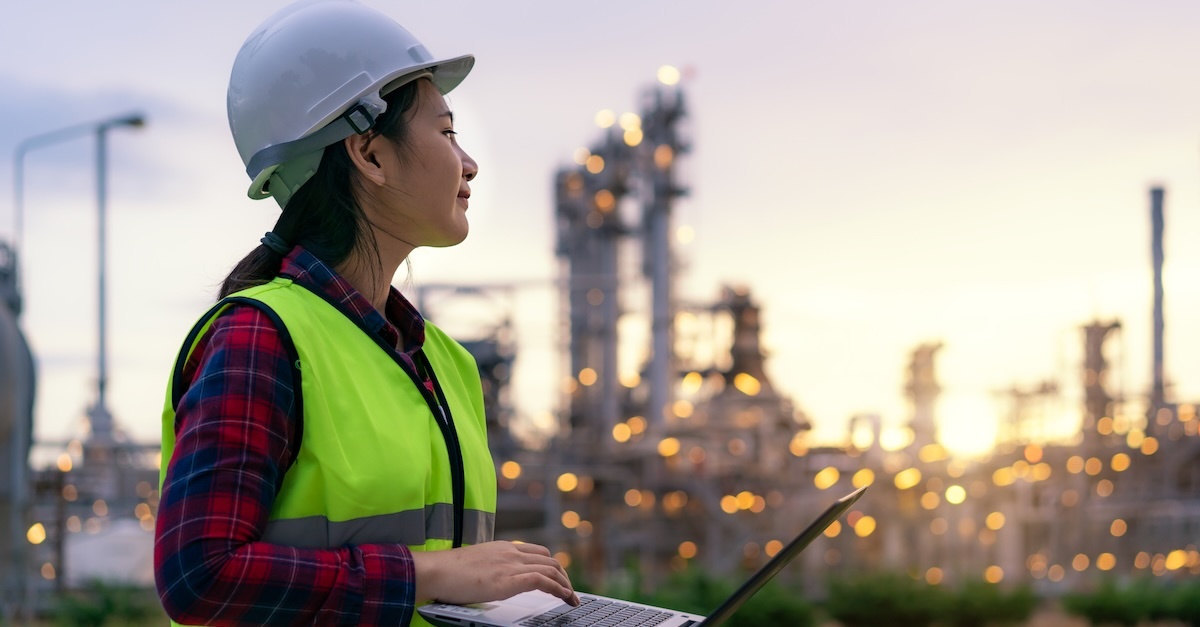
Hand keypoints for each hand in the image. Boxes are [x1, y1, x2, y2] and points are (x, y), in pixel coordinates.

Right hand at [411, 541, 579, 606]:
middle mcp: (510, 553)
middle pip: (549, 560)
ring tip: (572, 599)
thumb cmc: (447, 572)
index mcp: (502, 548)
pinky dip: (558, 589)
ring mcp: (510, 565)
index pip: (537, 553)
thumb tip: (492, 581)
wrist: (435, 570)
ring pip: (551, 569)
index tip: (558, 579)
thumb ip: (489, 569)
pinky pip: (542, 581)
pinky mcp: (508, 580)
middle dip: (563, 576)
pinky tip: (564, 597)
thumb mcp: (475, 566)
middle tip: (569, 592)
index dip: (552, 566)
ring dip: (566, 585)